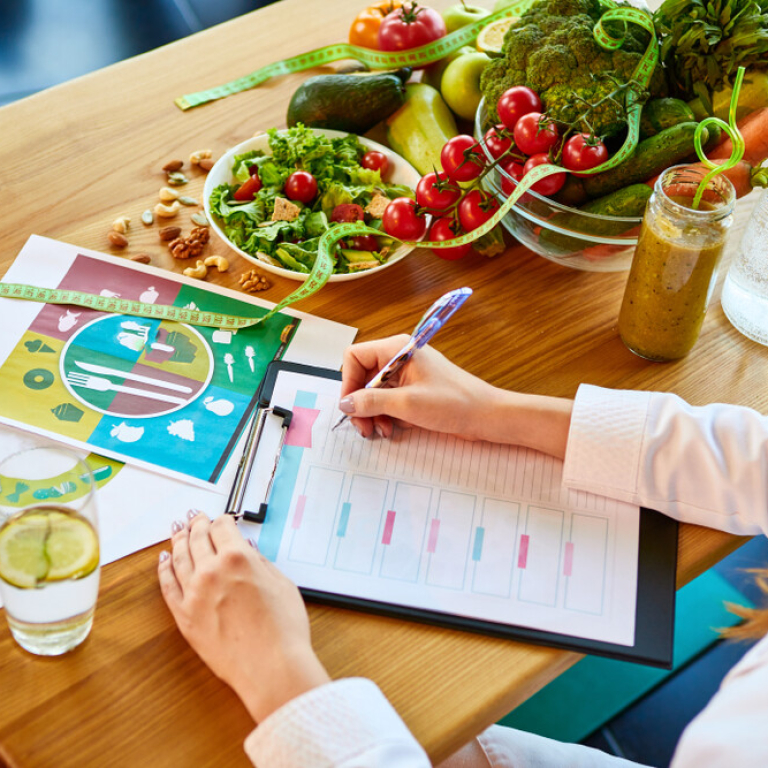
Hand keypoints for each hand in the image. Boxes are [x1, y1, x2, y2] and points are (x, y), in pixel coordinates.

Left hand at [158, 513, 329, 723]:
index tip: (222, 520)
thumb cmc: (283, 630)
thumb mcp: (282, 584)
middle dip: (197, 525)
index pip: (223, 527)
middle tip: (196, 518)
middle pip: (198, 538)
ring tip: (178, 531)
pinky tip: (163, 561)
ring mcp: (194, 594)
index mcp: (238, 558)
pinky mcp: (184, 617)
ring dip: (178, 541)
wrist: (271, 667)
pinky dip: (164, 570)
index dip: (222, 520)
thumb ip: (261, 563)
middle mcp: (212, 571)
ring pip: (180, 558)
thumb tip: (248, 551)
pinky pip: (168, 587)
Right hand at [339, 335, 573, 457]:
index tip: (350, 407)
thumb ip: (372, 402)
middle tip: (363, 428)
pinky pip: (388, 400)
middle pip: (363, 376)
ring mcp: (408, 374)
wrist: (487, 416)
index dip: (348, 382)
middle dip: (360, 403)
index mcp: (399, 349)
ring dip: (372, 413)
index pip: (356, 356)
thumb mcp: (407, 404)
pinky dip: (385, 415)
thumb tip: (345, 404)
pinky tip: (391, 429)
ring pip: (374, 391)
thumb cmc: (455, 403)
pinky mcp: (414, 390)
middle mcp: (400, 357)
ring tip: (381, 431)